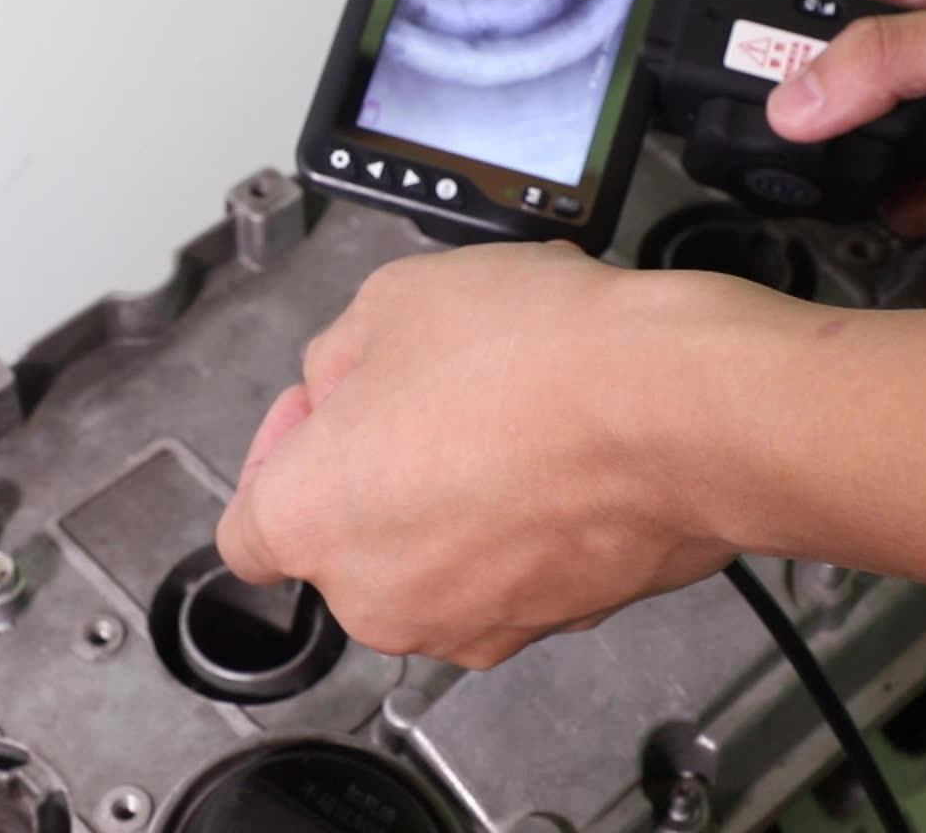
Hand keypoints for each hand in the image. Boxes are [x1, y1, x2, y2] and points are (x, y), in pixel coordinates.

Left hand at [214, 243, 817, 668]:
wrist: (680, 410)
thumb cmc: (537, 358)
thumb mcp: (391, 301)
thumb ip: (336, 357)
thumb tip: (341, 384)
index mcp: (308, 520)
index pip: (244, 530)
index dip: (281, 455)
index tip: (323, 410)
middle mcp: (378, 597)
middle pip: (343, 543)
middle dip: (370, 470)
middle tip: (423, 390)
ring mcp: (470, 622)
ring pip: (429, 562)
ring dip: (447, 499)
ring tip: (501, 412)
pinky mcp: (552, 625)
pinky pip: (506, 572)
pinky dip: (516, 525)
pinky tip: (552, 450)